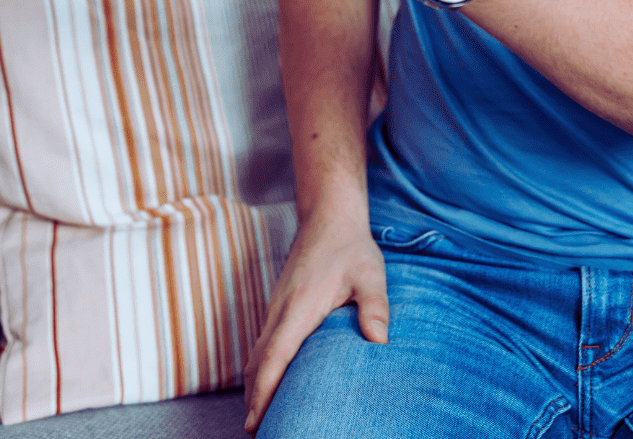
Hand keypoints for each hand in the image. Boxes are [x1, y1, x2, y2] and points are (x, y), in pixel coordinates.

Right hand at [243, 214, 388, 432]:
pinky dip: (260, 368)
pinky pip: (263, 343)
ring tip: (260, 417)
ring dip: (255, 385)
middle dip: (253, 399)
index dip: (262, 391)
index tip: (255, 419)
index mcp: (299, 307)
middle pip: (257, 362)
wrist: (327, 215)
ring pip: (256, 354)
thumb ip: (374, 306)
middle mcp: (280, 310)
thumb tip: (379, 341)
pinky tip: (269, 382)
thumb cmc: (350, 247)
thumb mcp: (370, 274)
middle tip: (256, 433)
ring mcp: (276, 308)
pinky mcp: (279, 306)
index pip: (273, 356)